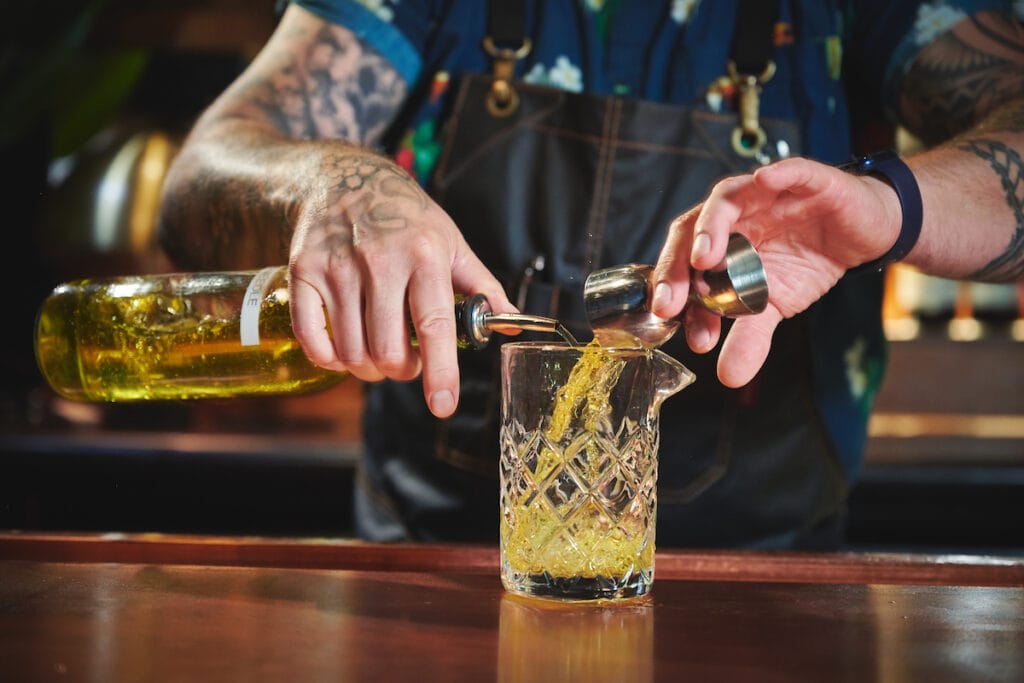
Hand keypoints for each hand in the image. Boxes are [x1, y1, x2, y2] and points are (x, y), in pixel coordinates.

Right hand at [286, 147, 514, 417]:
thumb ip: (482, 287)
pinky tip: (343, 351)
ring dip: (368, 369)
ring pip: (352, 351)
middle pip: (388, 350)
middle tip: (407, 362)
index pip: (433, 326)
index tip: (443, 406)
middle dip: (401, 371)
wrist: (345, 176)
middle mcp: (380, 262)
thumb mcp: (451, 242)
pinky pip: (313, 338)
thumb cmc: (407, 217)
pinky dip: (329, 359)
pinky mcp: (303, 271)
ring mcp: (337, 267)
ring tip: (378, 354)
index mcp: (425, 256)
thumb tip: (509, 324)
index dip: (440, 372)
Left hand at [650, 156, 901, 386]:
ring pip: (725, 199)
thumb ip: (749, 336)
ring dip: (711, 225)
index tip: (668, 319)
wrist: (861, 235)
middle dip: (677, 264)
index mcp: (716, 243)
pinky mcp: (805, 180)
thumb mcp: (774, 305)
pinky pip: (790, 172)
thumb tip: (729, 378)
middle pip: (690, 228)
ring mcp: (764, 193)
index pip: (682, 262)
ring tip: (704, 256)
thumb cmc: (806, 261)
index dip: (671, 288)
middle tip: (671, 299)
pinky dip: (778, 173)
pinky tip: (767, 179)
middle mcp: (732, 214)